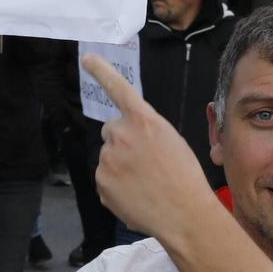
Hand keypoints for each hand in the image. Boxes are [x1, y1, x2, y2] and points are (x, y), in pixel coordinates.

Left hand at [83, 53, 216, 245]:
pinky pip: (105, 179)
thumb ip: (145, 131)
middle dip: (122, 140)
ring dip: (120, 165)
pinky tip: (136, 195)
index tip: (87, 57)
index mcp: (143, 120)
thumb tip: (126, 138)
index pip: (119, 88)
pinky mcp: (100, 182)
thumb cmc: (185, 177)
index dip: (102, 71)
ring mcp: (108, 159)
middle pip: (112, 130)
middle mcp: (121, 134)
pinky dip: (116, 185)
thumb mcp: (171, 141)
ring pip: (108, 156)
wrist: (184, 214)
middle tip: (145, 161)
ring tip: (145, 182)